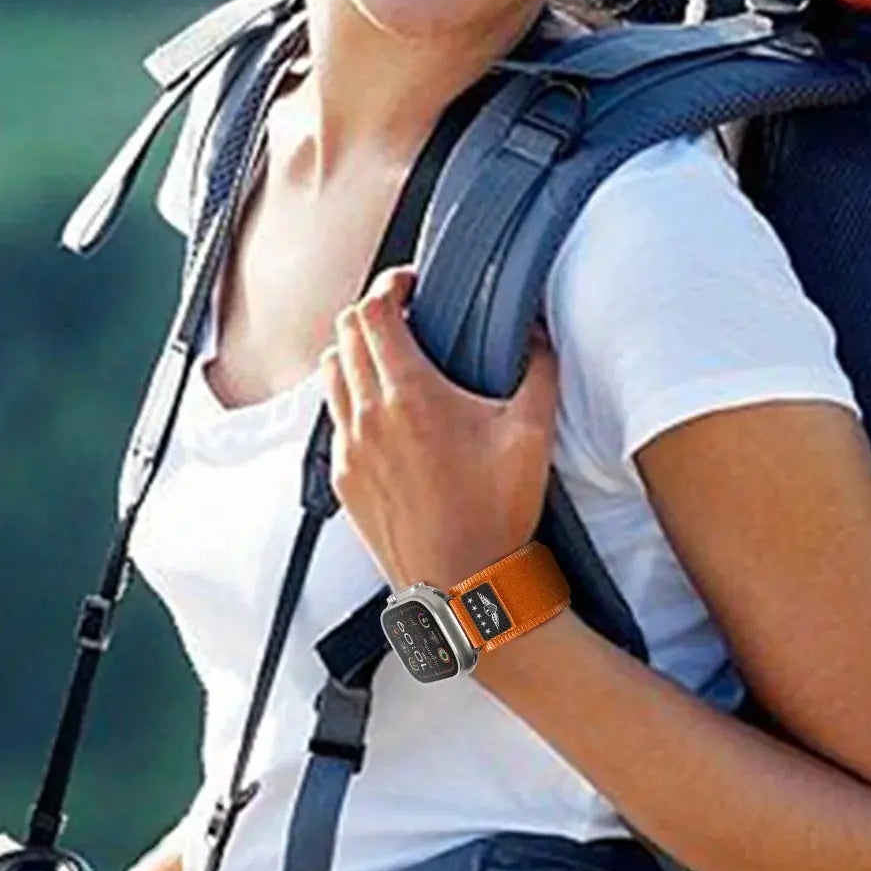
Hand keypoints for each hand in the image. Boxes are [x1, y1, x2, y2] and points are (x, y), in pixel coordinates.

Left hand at [320, 267, 558, 591]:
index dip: (390, 284)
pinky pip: (333, 419)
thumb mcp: (533, 435)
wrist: (461, 586)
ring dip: (355, 354)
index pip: (373, 310)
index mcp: (409, 395)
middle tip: (405, 316)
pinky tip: (386, 415)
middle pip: (344, 333)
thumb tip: (537, 334)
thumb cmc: (495, 515)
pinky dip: (352, 400)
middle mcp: (368, 416)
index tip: (412, 285)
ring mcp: (348, 448)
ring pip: (330, 373)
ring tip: (391, 360)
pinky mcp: (343, 479)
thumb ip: (540, 370)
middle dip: (372, 313)